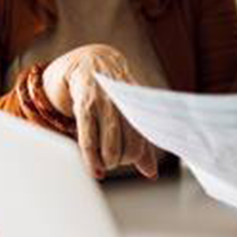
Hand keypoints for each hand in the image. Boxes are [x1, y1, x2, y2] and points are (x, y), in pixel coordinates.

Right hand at [42, 44, 158, 179]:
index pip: (146, 137)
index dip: (139, 156)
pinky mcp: (84, 106)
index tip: (133, 163)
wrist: (89, 62)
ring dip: (108, 163)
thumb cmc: (113, 94)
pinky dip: (92, 161)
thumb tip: (151, 174)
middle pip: (131, 145)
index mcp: (140, 104)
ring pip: (110, 146)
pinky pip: (88, 141)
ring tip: (105, 165)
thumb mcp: (129, 113)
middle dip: (123, 160)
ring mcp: (105, 103)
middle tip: (116, 161)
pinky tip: (95, 171)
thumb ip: (140, 142)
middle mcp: (126, 103)